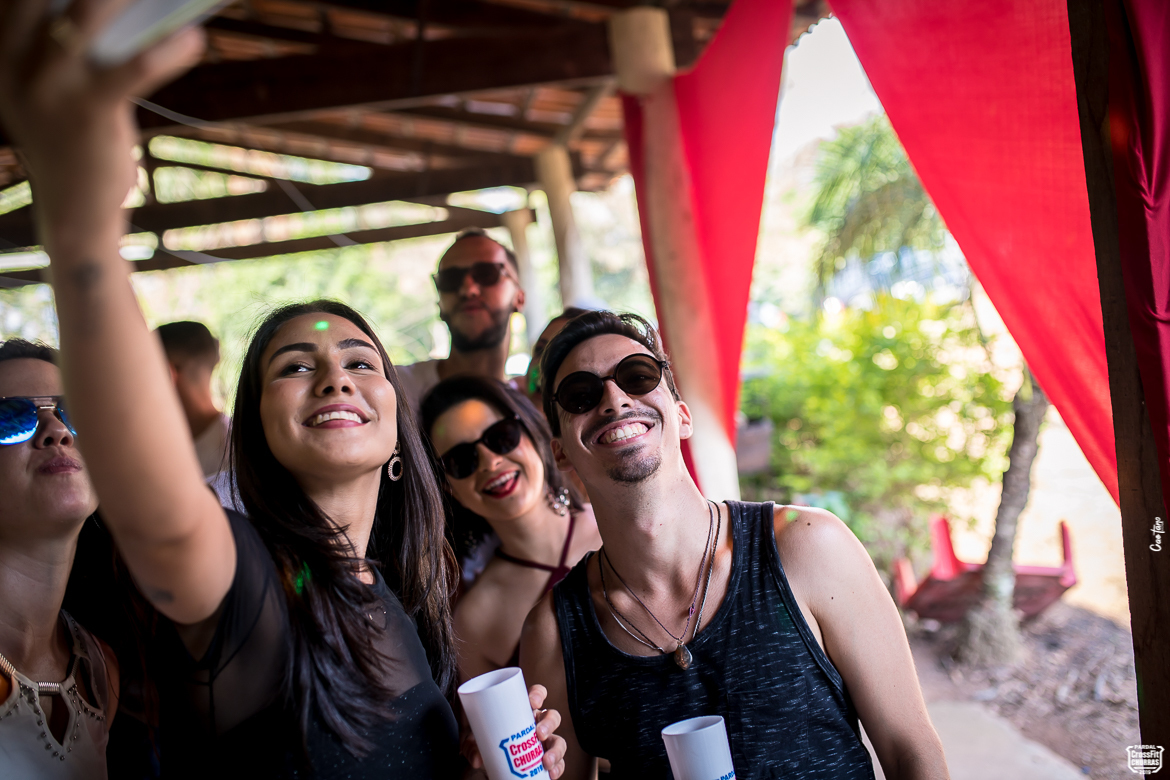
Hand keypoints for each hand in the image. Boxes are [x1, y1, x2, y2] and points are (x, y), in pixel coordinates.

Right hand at [0, 0, 202, 236]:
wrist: (72, 210)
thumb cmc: (73, 134)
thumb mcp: (51, 80)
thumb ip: (64, 35)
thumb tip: (119, 2)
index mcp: (1, 43)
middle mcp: (13, 57)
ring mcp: (47, 84)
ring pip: (84, 13)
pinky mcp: (88, 111)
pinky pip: (134, 67)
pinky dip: (169, 49)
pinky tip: (193, 38)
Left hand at [465, 684, 567, 778]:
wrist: (489, 765)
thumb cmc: (486, 744)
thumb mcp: (475, 742)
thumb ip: (471, 747)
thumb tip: (477, 759)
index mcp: (522, 711)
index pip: (536, 695)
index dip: (538, 694)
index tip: (533, 702)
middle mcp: (536, 725)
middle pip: (552, 717)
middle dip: (549, 724)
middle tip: (539, 734)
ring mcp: (543, 743)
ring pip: (558, 741)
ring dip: (556, 750)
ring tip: (546, 761)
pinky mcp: (545, 761)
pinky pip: (559, 763)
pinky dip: (558, 768)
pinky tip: (551, 774)